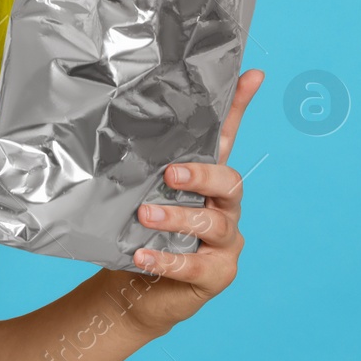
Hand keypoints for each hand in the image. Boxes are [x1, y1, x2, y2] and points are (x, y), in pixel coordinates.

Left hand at [117, 68, 264, 337]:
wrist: (134, 286)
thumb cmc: (136, 230)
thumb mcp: (135, 190)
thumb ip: (135, 163)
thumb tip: (107, 119)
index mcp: (205, 179)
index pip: (226, 137)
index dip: (239, 107)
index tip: (252, 74)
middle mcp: (223, 206)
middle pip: (229, 182)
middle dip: (202, 176)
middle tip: (170, 174)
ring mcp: (224, 241)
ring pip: (212, 224)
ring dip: (178, 218)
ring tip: (145, 215)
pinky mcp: (216, 274)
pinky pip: (195, 265)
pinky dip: (167, 260)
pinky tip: (143, 256)